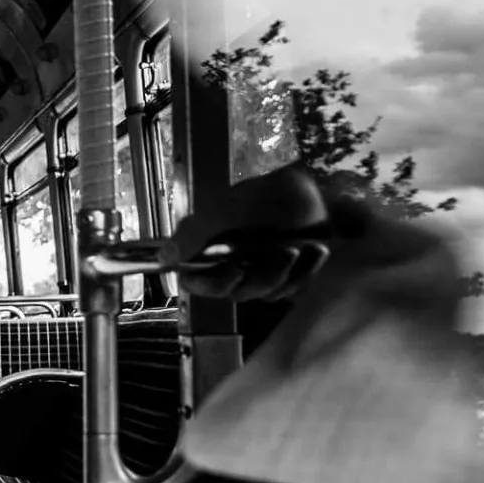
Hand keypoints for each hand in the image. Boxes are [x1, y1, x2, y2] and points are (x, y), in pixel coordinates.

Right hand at [165, 165, 333, 301]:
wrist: (319, 188)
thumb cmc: (270, 194)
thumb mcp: (227, 209)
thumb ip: (194, 233)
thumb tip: (163, 256)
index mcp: (212, 250)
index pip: (196, 282)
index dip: (210, 284)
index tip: (234, 270)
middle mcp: (234, 264)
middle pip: (235, 293)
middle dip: (261, 276)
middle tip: (281, 252)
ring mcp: (264, 272)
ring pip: (265, 294)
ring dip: (285, 272)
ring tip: (299, 246)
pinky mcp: (292, 277)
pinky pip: (294, 290)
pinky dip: (306, 271)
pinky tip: (316, 251)